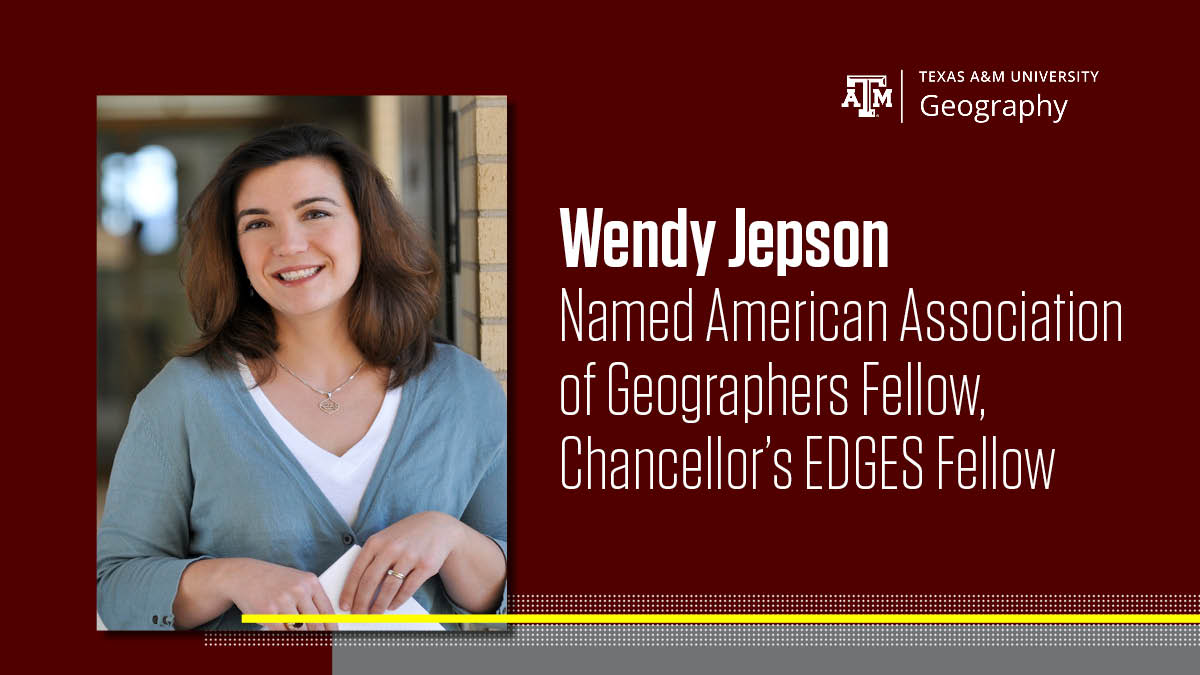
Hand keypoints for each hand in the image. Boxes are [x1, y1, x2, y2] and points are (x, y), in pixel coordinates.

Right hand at [224, 558, 337, 630]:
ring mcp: (283, 600)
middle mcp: (299, 590)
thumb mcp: (297, 582)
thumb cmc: (275, 581)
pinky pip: (282, 633)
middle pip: (316, 624)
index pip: (327, 612)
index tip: (333, 638)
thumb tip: (325, 625)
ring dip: (301, 637)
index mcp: (310, 582)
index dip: (331, 629)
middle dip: (318, 638)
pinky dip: (286, 639)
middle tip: (321, 646)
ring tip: (301, 639)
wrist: (245, 574)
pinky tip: (287, 639)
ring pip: (299, 630)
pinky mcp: (267, 611)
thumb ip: (311, 599)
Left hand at [340, 511, 465, 613]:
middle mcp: (391, 548)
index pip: (357, 571)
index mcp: (376, 542)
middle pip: (370, 581)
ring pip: (388, 588)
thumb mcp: (385, 539)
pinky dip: (398, 601)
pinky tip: (392, 606)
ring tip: (375, 613)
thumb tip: (357, 589)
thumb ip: (372, 558)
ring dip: (379, 605)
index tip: (344, 605)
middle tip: (359, 614)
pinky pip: (408, 589)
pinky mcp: (425, 565)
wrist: (437, 527)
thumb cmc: (406, 536)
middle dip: (362, 602)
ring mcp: (409, 556)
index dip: (349, 591)